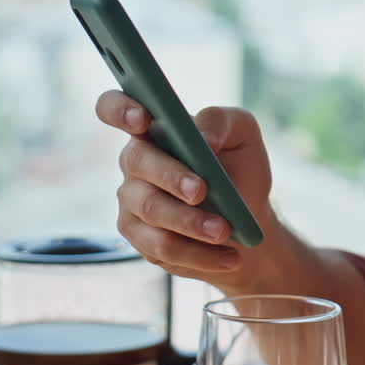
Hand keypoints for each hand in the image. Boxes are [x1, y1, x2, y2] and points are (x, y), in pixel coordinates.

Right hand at [95, 90, 274, 293]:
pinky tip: (229, 257)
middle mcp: (136, 162)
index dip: (120, 110)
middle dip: (171, 176)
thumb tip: (202, 138)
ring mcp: (133, 202)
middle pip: (138, 162)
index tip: (141, 119)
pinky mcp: (141, 239)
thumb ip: (220, 121)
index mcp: (154, 129)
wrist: (250, 222)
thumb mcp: (243, 135)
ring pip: (152, 210)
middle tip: (202, 191)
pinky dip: (200, 253)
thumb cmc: (241, 170)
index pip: (113, 108)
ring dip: (191, 222)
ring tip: (225, 231)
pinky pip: (163, 247)